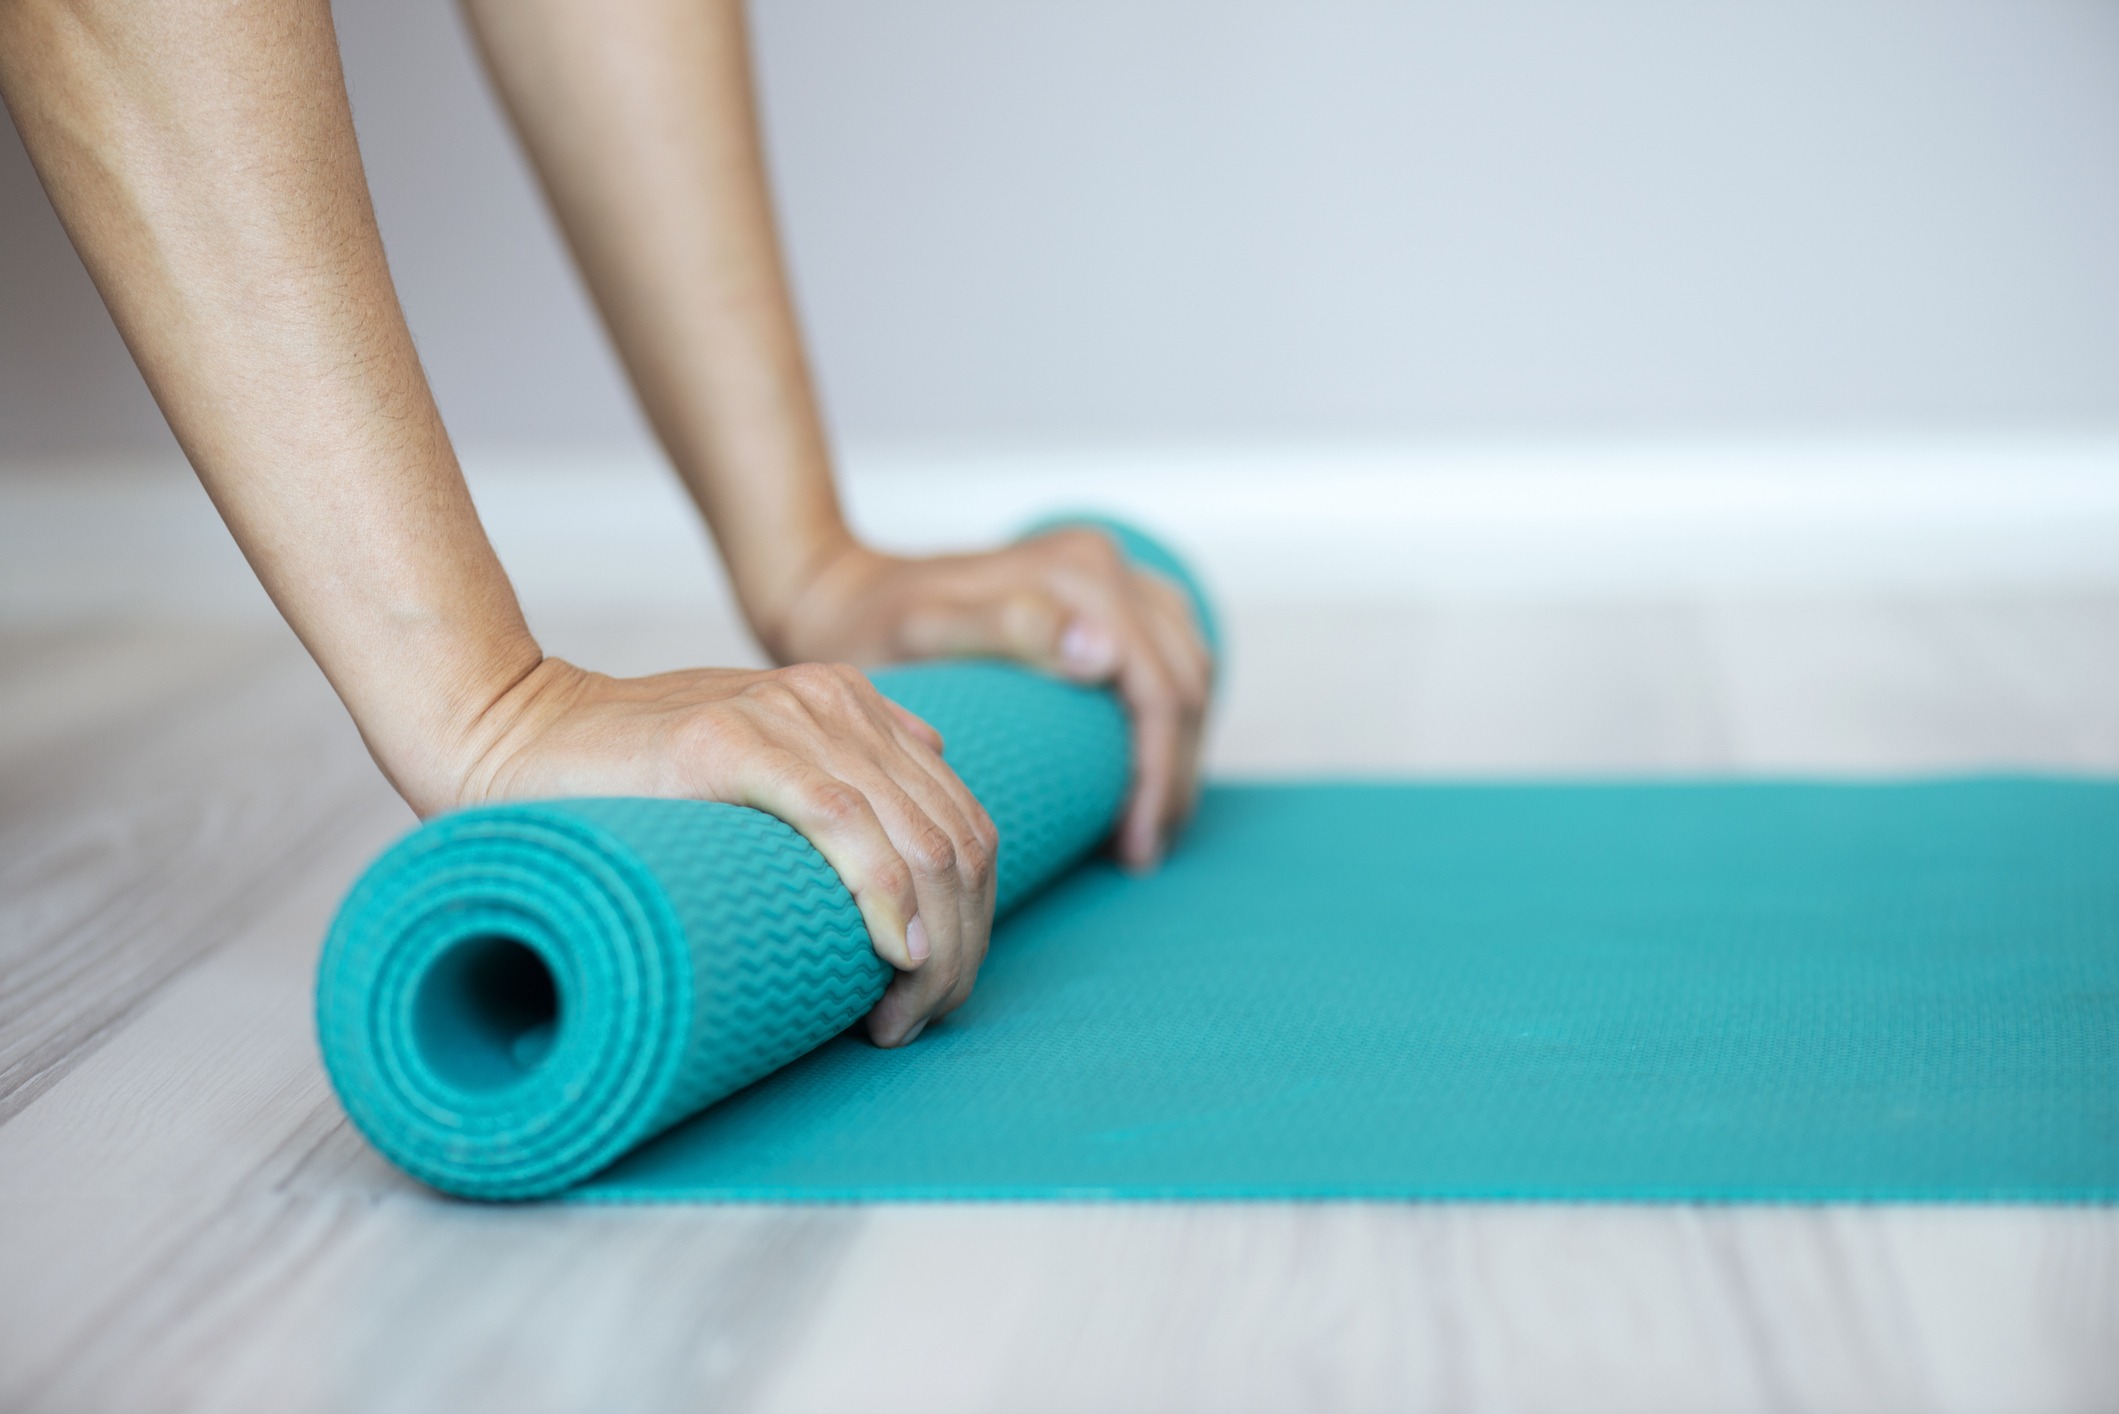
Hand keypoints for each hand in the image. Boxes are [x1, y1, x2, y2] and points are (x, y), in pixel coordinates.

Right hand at [454, 658, 998, 1046]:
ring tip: (897, 1019)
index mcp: (854, 710)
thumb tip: (901, 863)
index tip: (931, 996)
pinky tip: (894, 953)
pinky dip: (885, 896)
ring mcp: (788, 715)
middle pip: (957, 840)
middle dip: (960, 950)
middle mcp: (836, 703)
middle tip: (917, 1023)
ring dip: (932, 948)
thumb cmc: (623, 783)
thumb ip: (824, 795)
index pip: (963, 823)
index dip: (972, 922)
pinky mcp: (731, 741)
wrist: (507, 731)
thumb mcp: (750, 780)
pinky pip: (843, 821)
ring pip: (919, 841)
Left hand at [765, 527, 1212, 868]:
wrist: (840, 590)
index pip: (1159, 690)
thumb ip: (1009, 629)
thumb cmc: (871, 625)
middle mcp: (1103, 562)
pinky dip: (1169, 715)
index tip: (1132, 846)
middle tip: (1141, 850)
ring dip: (1179, 749)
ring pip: (1190, 667)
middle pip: (1186, 681)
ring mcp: (1109, 571)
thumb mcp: (924, 629)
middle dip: (1173, 774)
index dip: (1157, 778)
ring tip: (1144, 824)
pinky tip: (1141, 770)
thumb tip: (1103, 653)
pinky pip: (1170, 652)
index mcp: (1078, 575)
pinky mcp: (1102, 591)